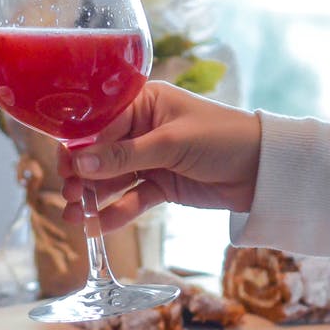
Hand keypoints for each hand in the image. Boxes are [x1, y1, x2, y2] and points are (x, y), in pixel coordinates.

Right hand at [59, 81, 261, 231]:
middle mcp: (142, 128)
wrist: (265, 170)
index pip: (101, 123)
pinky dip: (116, 213)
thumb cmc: (222, 139)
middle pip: (101, 153)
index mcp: (145, 102)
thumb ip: (124, 156)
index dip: (79, 146)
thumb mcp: (171, 143)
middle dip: (83, 176)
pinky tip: (97, 227)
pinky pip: (132, 199)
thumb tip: (79, 164)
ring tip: (74, 217)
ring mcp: (151, 158)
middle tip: (69, 197)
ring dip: (93, 197)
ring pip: (113, 179)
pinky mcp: (161, 185)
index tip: (64, 168)